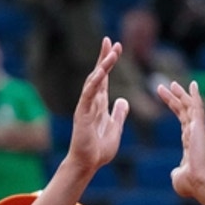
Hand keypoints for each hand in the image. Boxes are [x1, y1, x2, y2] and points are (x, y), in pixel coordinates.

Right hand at [66, 38, 128, 172]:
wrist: (87, 164)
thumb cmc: (98, 150)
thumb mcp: (115, 128)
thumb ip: (118, 114)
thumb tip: (123, 101)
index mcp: (100, 104)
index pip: (105, 78)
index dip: (109, 62)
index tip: (116, 47)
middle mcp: (91, 102)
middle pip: (98, 74)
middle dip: (104, 57)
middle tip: (110, 40)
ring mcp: (85, 106)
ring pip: (93, 81)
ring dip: (102, 66)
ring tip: (111, 52)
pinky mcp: (82, 114)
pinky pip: (88, 95)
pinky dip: (94, 83)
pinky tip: (100, 72)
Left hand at [158, 80, 204, 198]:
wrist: (199, 182)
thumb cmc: (190, 183)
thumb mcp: (178, 176)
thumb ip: (177, 171)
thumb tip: (176, 172)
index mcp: (190, 142)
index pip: (182, 120)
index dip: (174, 107)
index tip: (167, 97)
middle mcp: (195, 133)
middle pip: (184, 110)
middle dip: (174, 98)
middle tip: (164, 86)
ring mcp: (198, 130)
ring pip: (189, 107)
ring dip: (180, 94)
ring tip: (171, 83)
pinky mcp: (199, 127)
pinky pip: (197, 108)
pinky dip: (195, 96)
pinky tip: (192, 85)